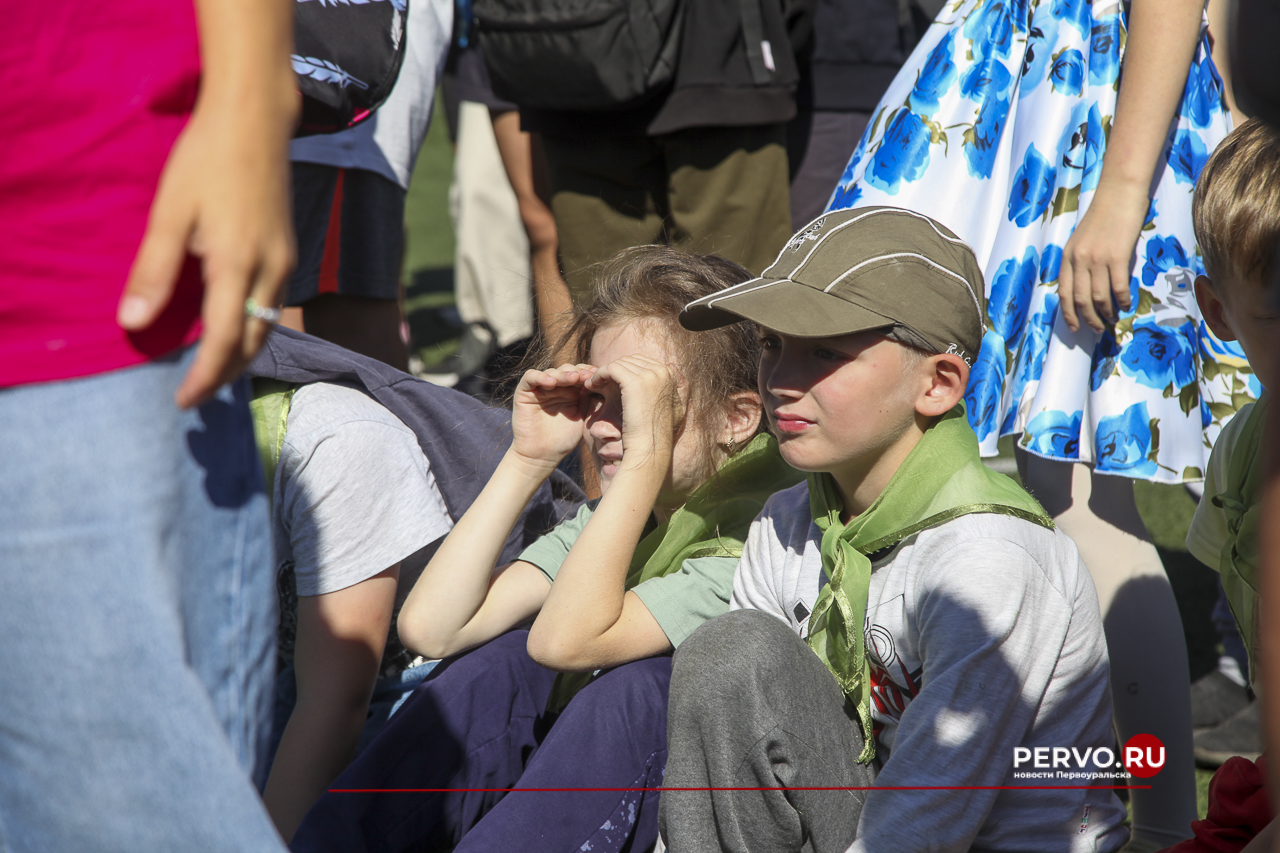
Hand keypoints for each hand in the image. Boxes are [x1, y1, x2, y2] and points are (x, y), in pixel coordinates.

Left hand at [119, 93, 295, 408]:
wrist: (255, 122)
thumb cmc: (206, 160)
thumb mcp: (170, 215)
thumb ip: (154, 272)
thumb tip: (133, 323)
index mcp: (238, 264)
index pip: (225, 340)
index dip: (205, 377)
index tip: (184, 401)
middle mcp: (271, 270)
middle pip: (254, 342)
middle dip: (226, 374)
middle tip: (196, 393)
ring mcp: (286, 261)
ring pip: (268, 324)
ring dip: (242, 353)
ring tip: (212, 368)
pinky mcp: (289, 250)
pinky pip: (273, 304)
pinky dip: (253, 326)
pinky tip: (232, 324)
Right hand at [510, 364, 594, 469]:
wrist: (542, 455)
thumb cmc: (564, 439)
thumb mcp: (582, 417)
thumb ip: (589, 400)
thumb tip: (601, 382)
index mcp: (571, 391)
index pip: (580, 374)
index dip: (589, 373)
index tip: (600, 376)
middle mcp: (556, 386)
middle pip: (567, 370)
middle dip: (578, 371)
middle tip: (587, 376)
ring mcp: (540, 388)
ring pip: (551, 371)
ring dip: (563, 374)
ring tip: (573, 378)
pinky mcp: (524, 391)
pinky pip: (531, 377)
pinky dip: (541, 377)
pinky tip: (552, 383)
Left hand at [584, 354, 684, 470]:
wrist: (649, 447)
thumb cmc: (656, 434)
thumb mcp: (675, 409)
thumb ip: (676, 389)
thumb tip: (672, 367)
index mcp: (669, 375)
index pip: (640, 363)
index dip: (623, 370)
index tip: (610, 382)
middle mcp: (662, 371)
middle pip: (629, 361)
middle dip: (612, 370)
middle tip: (598, 381)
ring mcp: (649, 375)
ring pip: (618, 364)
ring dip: (602, 373)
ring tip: (592, 384)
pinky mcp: (634, 381)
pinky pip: (610, 368)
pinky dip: (598, 375)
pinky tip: (591, 386)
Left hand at [1059, 183, 1149, 333]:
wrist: (1119, 193)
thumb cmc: (1103, 214)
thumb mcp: (1081, 239)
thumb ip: (1079, 260)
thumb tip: (1085, 286)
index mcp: (1067, 256)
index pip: (1063, 293)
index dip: (1069, 313)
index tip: (1075, 328)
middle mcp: (1078, 260)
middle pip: (1080, 299)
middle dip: (1088, 319)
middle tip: (1098, 329)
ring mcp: (1097, 259)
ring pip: (1098, 297)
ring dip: (1105, 313)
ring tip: (1112, 320)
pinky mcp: (1117, 256)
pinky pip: (1118, 287)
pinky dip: (1122, 300)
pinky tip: (1126, 305)